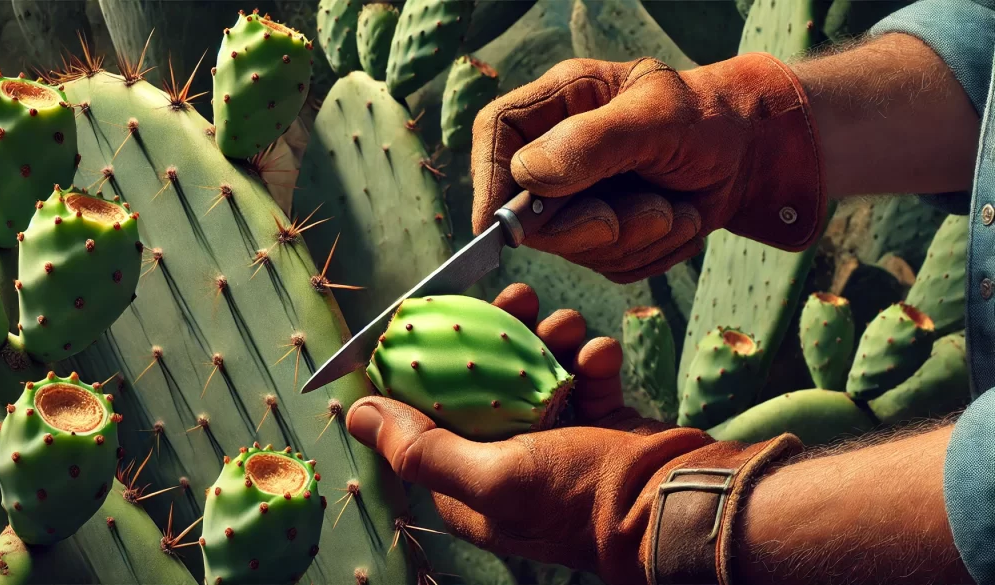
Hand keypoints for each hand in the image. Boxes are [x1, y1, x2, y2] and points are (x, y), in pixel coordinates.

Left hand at [345, 284, 799, 584]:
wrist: (676, 503)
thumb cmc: (581, 498)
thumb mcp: (493, 476)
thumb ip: (422, 448)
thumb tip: (354, 413)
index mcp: (469, 485)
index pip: (428, 417)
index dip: (426, 366)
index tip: (434, 318)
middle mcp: (506, 463)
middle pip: (484, 383)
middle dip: (499, 337)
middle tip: (516, 299)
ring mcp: (554, 442)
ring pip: (535, 372)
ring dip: (552, 341)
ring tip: (570, 326)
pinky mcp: (596, 424)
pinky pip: (581, 378)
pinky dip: (591, 361)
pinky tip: (602, 354)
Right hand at [470, 54, 826, 282]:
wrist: (753, 156)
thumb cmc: (708, 119)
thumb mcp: (657, 118)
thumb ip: (593, 142)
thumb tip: (528, 174)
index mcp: (559, 105)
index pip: (496, 136)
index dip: (488, 181)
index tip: (499, 225)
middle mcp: (557, 153)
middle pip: (527, 211)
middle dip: (589, 226)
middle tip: (650, 211)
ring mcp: (577, 200)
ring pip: (573, 248)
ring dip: (635, 240)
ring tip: (675, 207)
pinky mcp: (602, 236)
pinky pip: (608, 267)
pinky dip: (651, 254)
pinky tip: (677, 220)